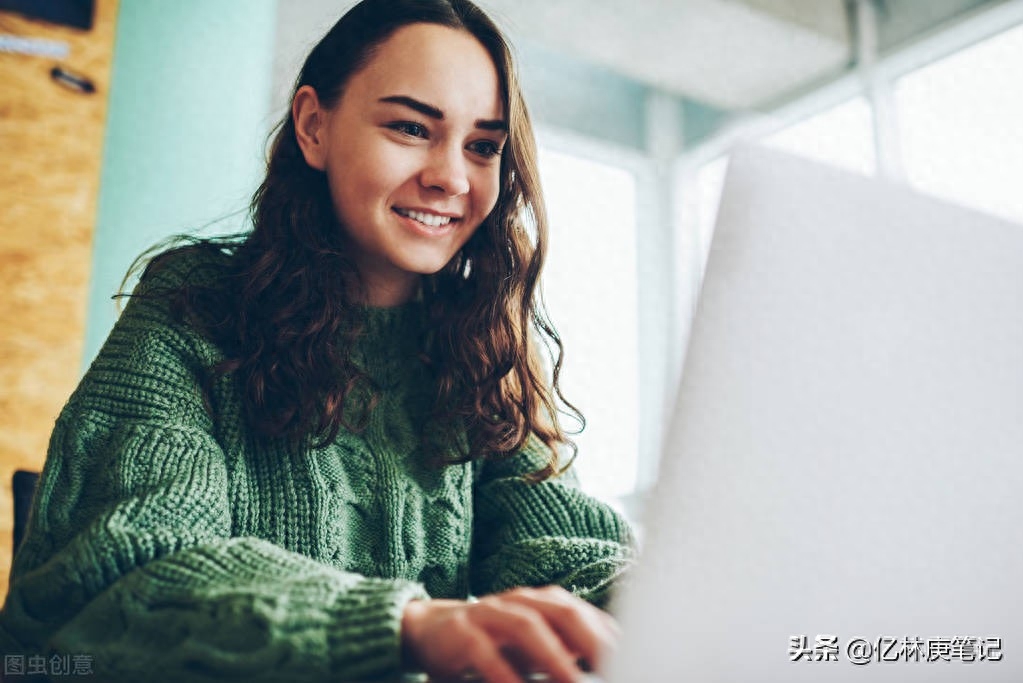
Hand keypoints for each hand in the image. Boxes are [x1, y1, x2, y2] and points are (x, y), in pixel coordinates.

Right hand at [400, 585, 618, 682]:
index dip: (611, 636)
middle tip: (615, 666)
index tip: (637, 658)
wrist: (430, 629)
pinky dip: (503, 671)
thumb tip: (611, 664)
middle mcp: (520, 601)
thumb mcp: (534, 648)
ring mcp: (489, 612)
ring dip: (553, 656)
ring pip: (526, 625)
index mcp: (543, 603)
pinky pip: (484, 650)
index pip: (586, 615)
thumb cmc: (494, 643)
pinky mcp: (461, 631)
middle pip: (562, 611)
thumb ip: (566, 651)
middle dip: (591, 638)